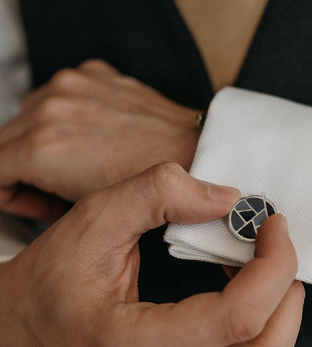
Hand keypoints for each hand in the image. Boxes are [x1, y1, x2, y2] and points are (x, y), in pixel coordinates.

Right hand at [0, 60, 200, 220]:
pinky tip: (92, 133)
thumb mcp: (85, 204)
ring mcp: (72, 85)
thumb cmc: (146, 185)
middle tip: (56, 187)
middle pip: (6, 140)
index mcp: (42, 148)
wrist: (189, 151)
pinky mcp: (93, 73)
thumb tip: (28, 189)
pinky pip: (60, 94)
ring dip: (40, 138)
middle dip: (23, 167)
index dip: (10, 192)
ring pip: (29, 114)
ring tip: (76, 160)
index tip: (35, 201)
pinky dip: (65, 115)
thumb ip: (41, 194)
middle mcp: (50, 108)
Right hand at [0, 163, 302, 346]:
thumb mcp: (94, 218)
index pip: (237, 318)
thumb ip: (159, 193)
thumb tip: (227, 199)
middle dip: (285, 289)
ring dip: (276, 306)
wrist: (19, 328)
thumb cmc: (48, 277)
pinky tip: (238, 285)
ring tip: (257, 261)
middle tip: (274, 243)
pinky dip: (257, 320)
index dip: (272, 265)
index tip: (272, 225)